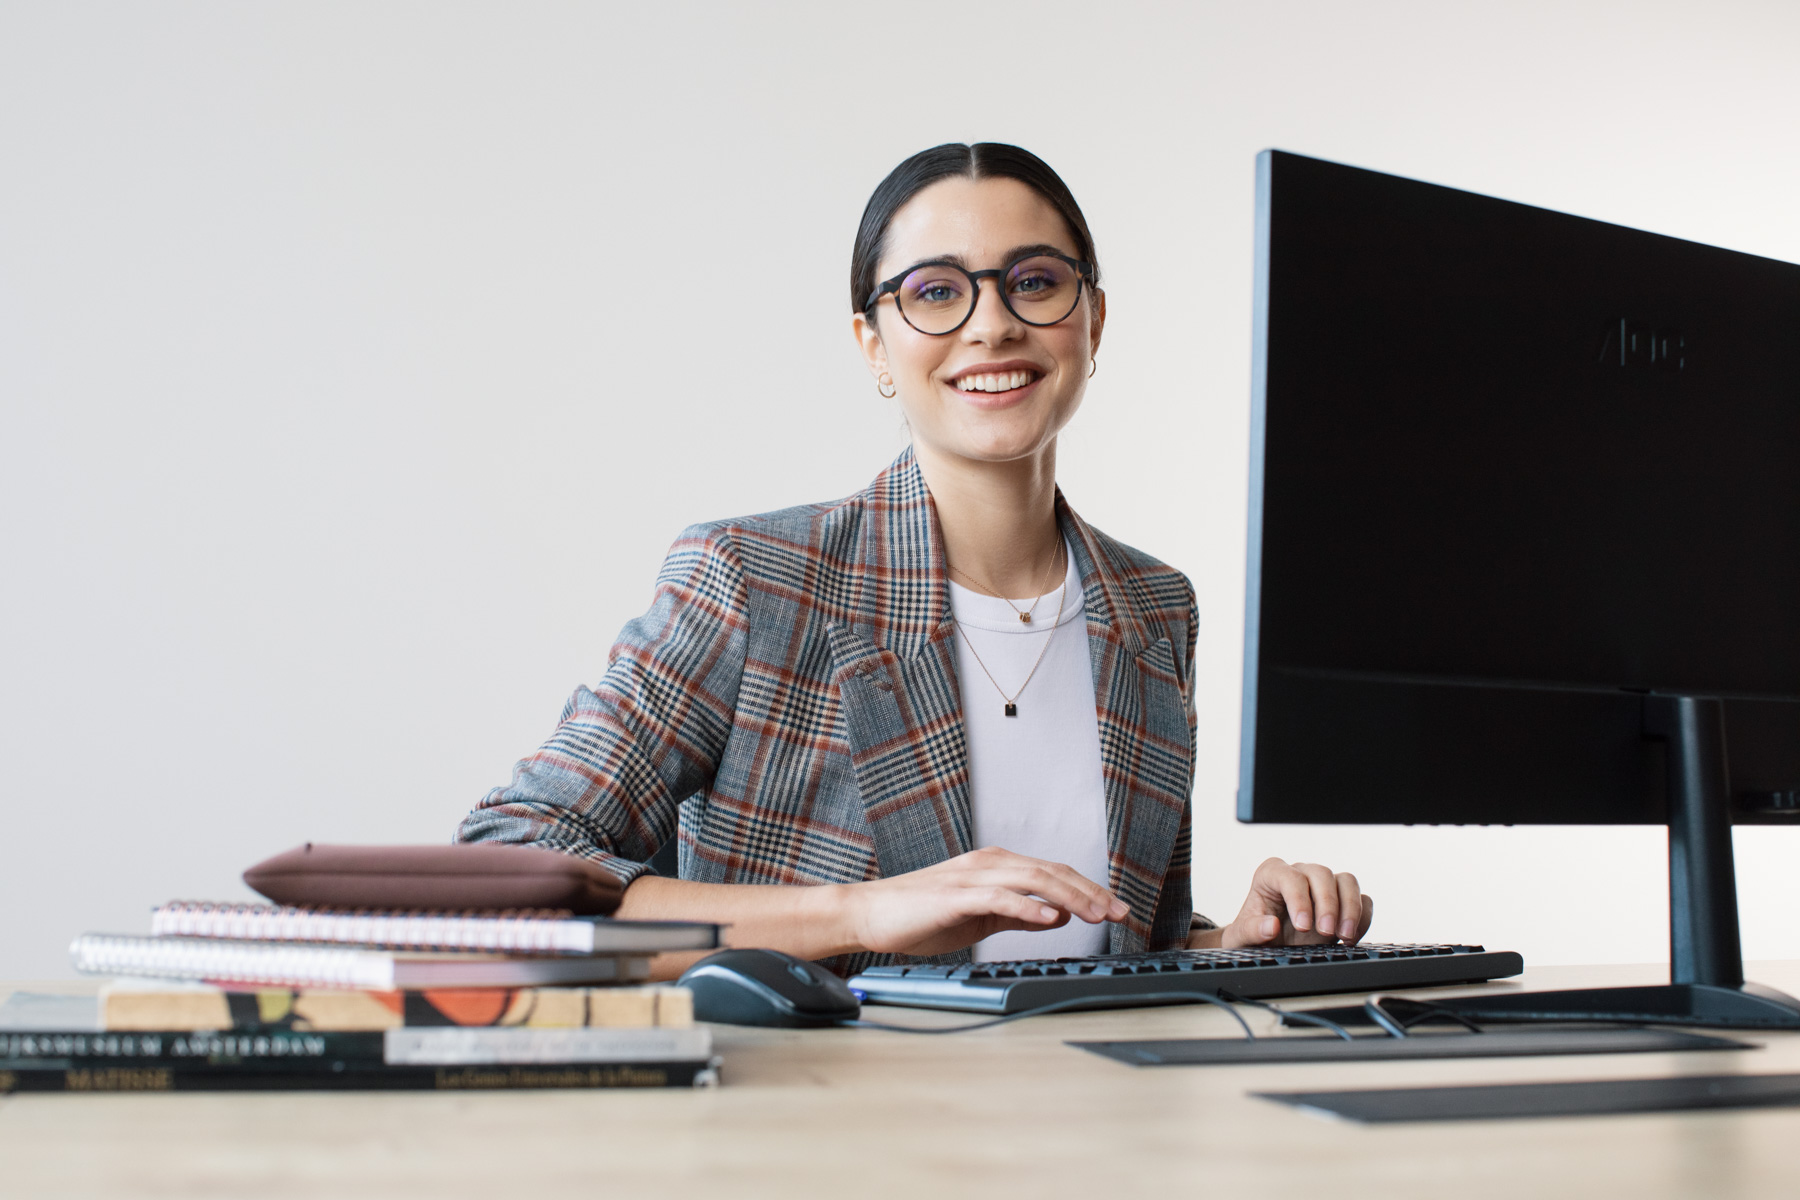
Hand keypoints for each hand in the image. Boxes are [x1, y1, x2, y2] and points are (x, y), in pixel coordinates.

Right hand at [840, 846, 1129, 958]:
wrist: (870, 913)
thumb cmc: (919, 915)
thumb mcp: (980, 915)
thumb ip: (1018, 914)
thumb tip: (1057, 916)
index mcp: (995, 866)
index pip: (1053, 873)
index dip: (1088, 889)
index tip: (1115, 908)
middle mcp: (988, 863)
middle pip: (1052, 872)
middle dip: (1091, 892)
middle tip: (1119, 912)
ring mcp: (972, 876)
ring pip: (1033, 879)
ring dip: (1070, 897)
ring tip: (1096, 914)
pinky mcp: (956, 895)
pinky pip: (998, 897)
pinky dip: (1028, 906)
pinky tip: (1051, 917)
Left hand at [1201, 857, 1372, 948]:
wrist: (1267, 947)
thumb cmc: (1252, 934)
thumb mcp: (1242, 936)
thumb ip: (1252, 929)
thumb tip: (1270, 926)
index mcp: (1271, 875)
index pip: (1290, 876)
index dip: (1299, 899)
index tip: (1302, 926)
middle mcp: (1300, 874)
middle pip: (1322, 874)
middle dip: (1327, 904)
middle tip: (1325, 932)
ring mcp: (1323, 887)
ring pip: (1347, 881)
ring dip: (1350, 908)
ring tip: (1344, 936)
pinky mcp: (1342, 902)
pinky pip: (1362, 899)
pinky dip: (1363, 918)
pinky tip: (1350, 938)